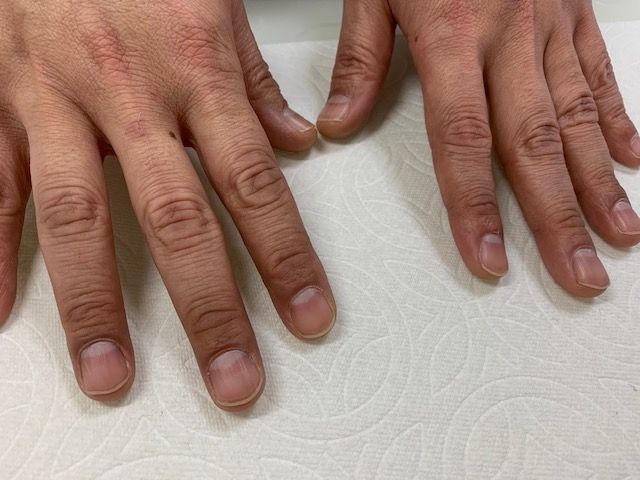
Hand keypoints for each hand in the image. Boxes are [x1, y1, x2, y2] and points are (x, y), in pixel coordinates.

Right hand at [0, 0, 335, 410]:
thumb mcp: (219, 6)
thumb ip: (257, 84)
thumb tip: (299, 143)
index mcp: (197, 68)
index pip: (254, 184)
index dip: (286, 257)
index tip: (307, 317)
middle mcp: (129, 93)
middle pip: (177, 218)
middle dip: (208, 307)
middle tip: (232, 378)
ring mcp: (55, 100)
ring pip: (78, 215)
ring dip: (95, 304)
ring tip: (111, 373)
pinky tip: (5, 311)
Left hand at [319, 0, 639, 295]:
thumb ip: (360, 58)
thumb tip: (338, 125)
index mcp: (451, 37)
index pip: (463, 142)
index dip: (476, 207)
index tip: (489, 260)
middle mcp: (508, 38)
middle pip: (534, 145)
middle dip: (558, 218)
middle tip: (579, 276)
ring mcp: (549, 24)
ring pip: (578, 117)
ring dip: (600, 182)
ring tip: (620, 237)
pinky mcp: (573, 11)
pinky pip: (598, 71)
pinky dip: (617, 119)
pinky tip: (632, 161)